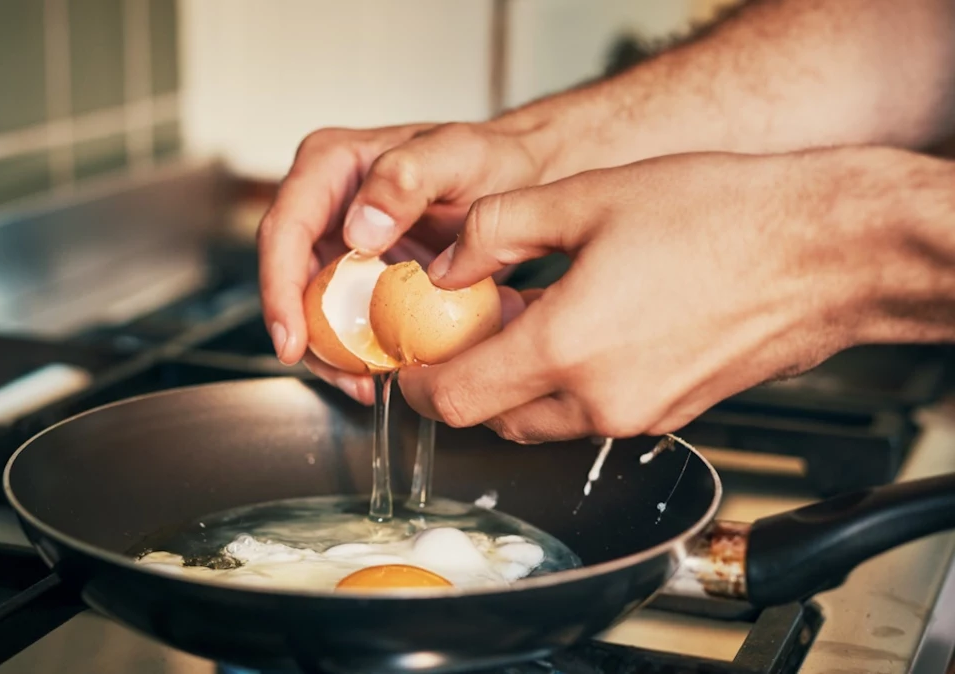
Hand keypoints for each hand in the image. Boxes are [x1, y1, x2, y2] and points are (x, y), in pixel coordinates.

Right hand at [256, 122, 543, 403]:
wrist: (524, 175)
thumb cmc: (494, 157)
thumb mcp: (458, 156)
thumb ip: (405, 178)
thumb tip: (357, 231)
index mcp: (330, 165)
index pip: (284, 231)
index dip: (280, 290)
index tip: (293, 341)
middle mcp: (326, 203)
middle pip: (289, 278)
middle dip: (305, 335)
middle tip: (343, 376)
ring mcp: (341, 241)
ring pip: (312, 306)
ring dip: (332, 353)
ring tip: (367, 384)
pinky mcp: (363, 273)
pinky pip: (346, 317)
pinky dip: (359, 349)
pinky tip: (384, 371)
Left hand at [398, 149, 900, 441]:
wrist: (827, 251)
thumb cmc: (724, 217)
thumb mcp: (586, 198)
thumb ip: (496, 232)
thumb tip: (447, 265)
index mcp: (567, 348)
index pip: (455, 399)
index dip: (418, 385)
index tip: (409, 361)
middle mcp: (600, 399)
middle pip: (493, 419)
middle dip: (466, 381)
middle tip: (465, 329)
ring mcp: (641, 415)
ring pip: (541, 422)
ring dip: (516, 384)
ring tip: (527, 320)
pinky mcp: (672, 415)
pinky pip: (592, 415)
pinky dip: (567, 386)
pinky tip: (582, 329)